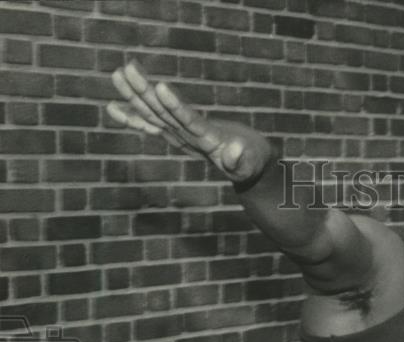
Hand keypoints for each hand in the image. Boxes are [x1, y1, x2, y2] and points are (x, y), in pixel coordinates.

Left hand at [106, 60, 271, 183]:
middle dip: (144, 94)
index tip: (161, 88)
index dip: (175, 106)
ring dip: (135, 96)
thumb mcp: (251, 162)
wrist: (247, 171)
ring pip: (154, 115)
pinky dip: (133, 116)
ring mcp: (180, 136)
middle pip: (164, 115)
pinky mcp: (178, 133)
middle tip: (126, 71)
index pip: (189, 122)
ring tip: (118, 74)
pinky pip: (152, 123)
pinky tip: (113, 107)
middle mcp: (187, 139)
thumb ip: (242, 159)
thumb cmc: (252, 163)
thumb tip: (236, 150)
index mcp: (207, 143)